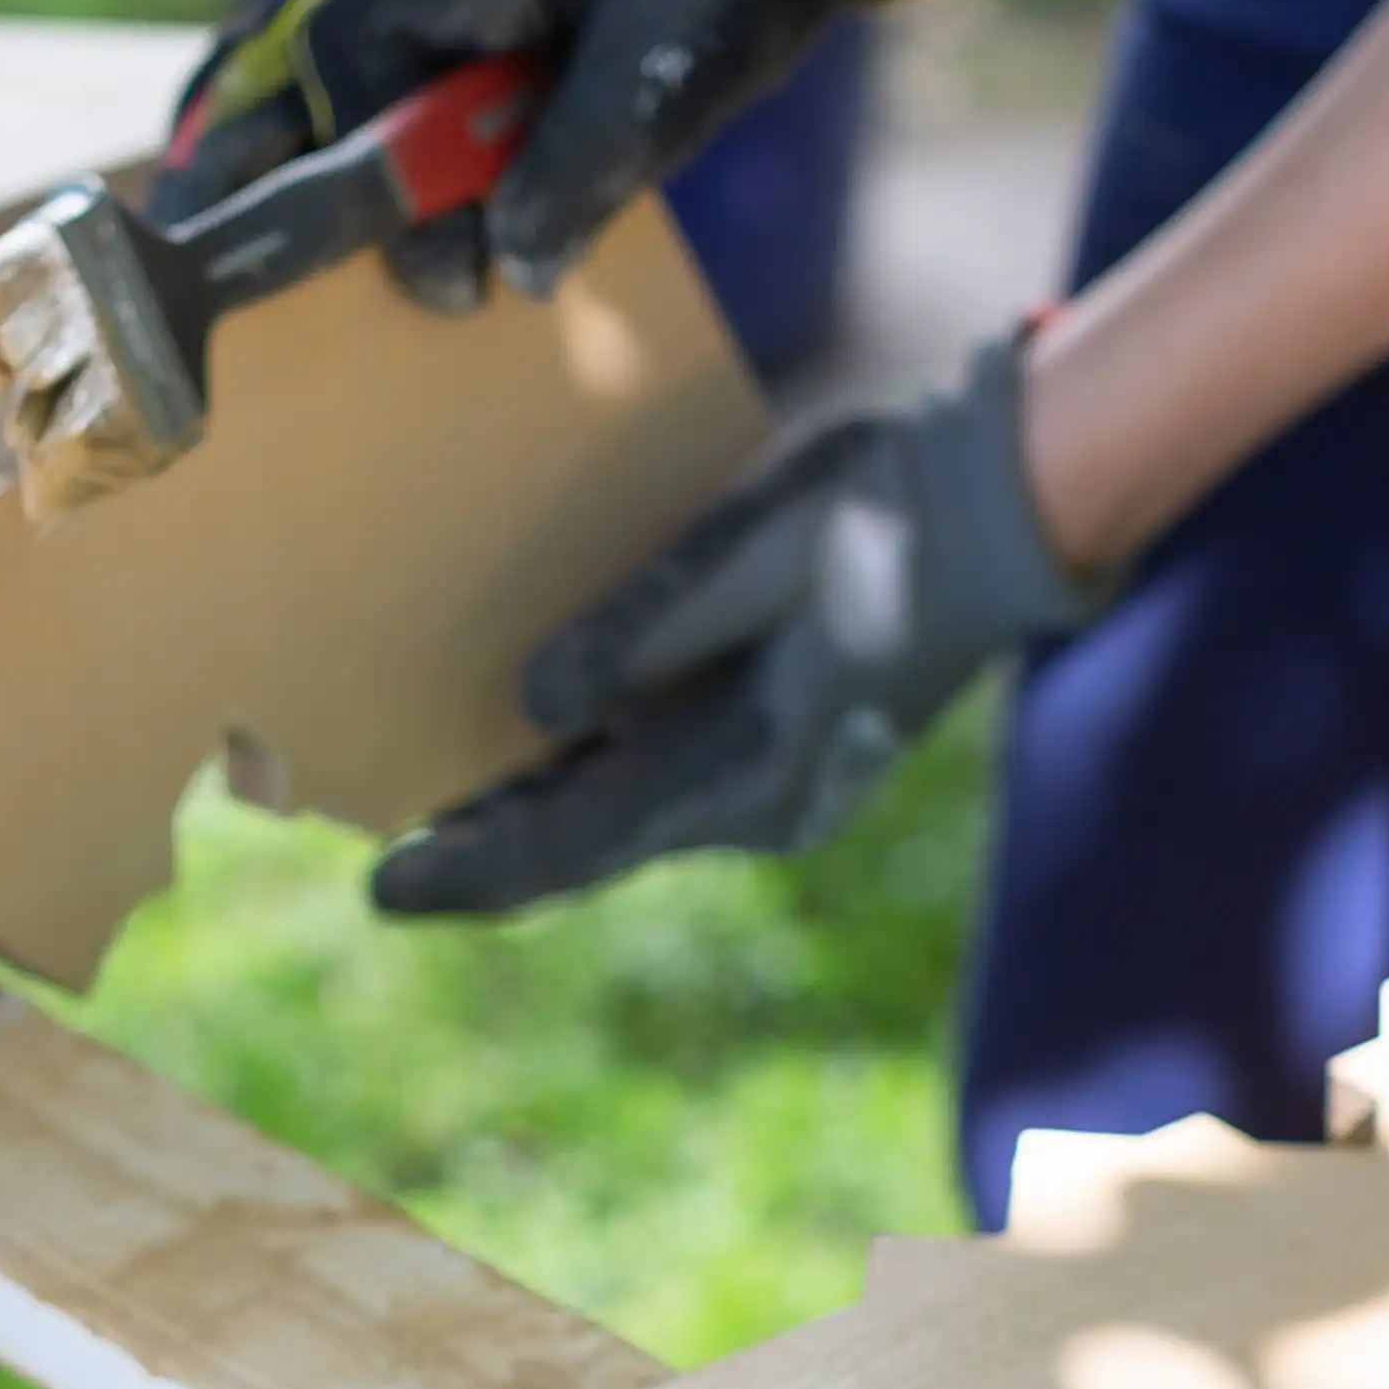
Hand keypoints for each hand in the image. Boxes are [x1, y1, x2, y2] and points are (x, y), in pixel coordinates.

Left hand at [371, 332, 1113, 919]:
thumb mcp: (744, 550)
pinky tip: (540, 742)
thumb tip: (530, 707)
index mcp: (746, 773)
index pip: (572, 848)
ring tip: (438, 796)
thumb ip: (634, 633)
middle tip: (384, 849)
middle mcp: (760, 804)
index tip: (379, 890)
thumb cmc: (879, 508)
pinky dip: (597, 767)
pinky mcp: (793, 745)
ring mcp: (783, 783)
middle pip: (589, 842)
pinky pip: (669, 775)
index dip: (469, 871)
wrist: (1008, 499)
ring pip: (627, 811)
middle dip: (488, 843)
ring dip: (539, 804)